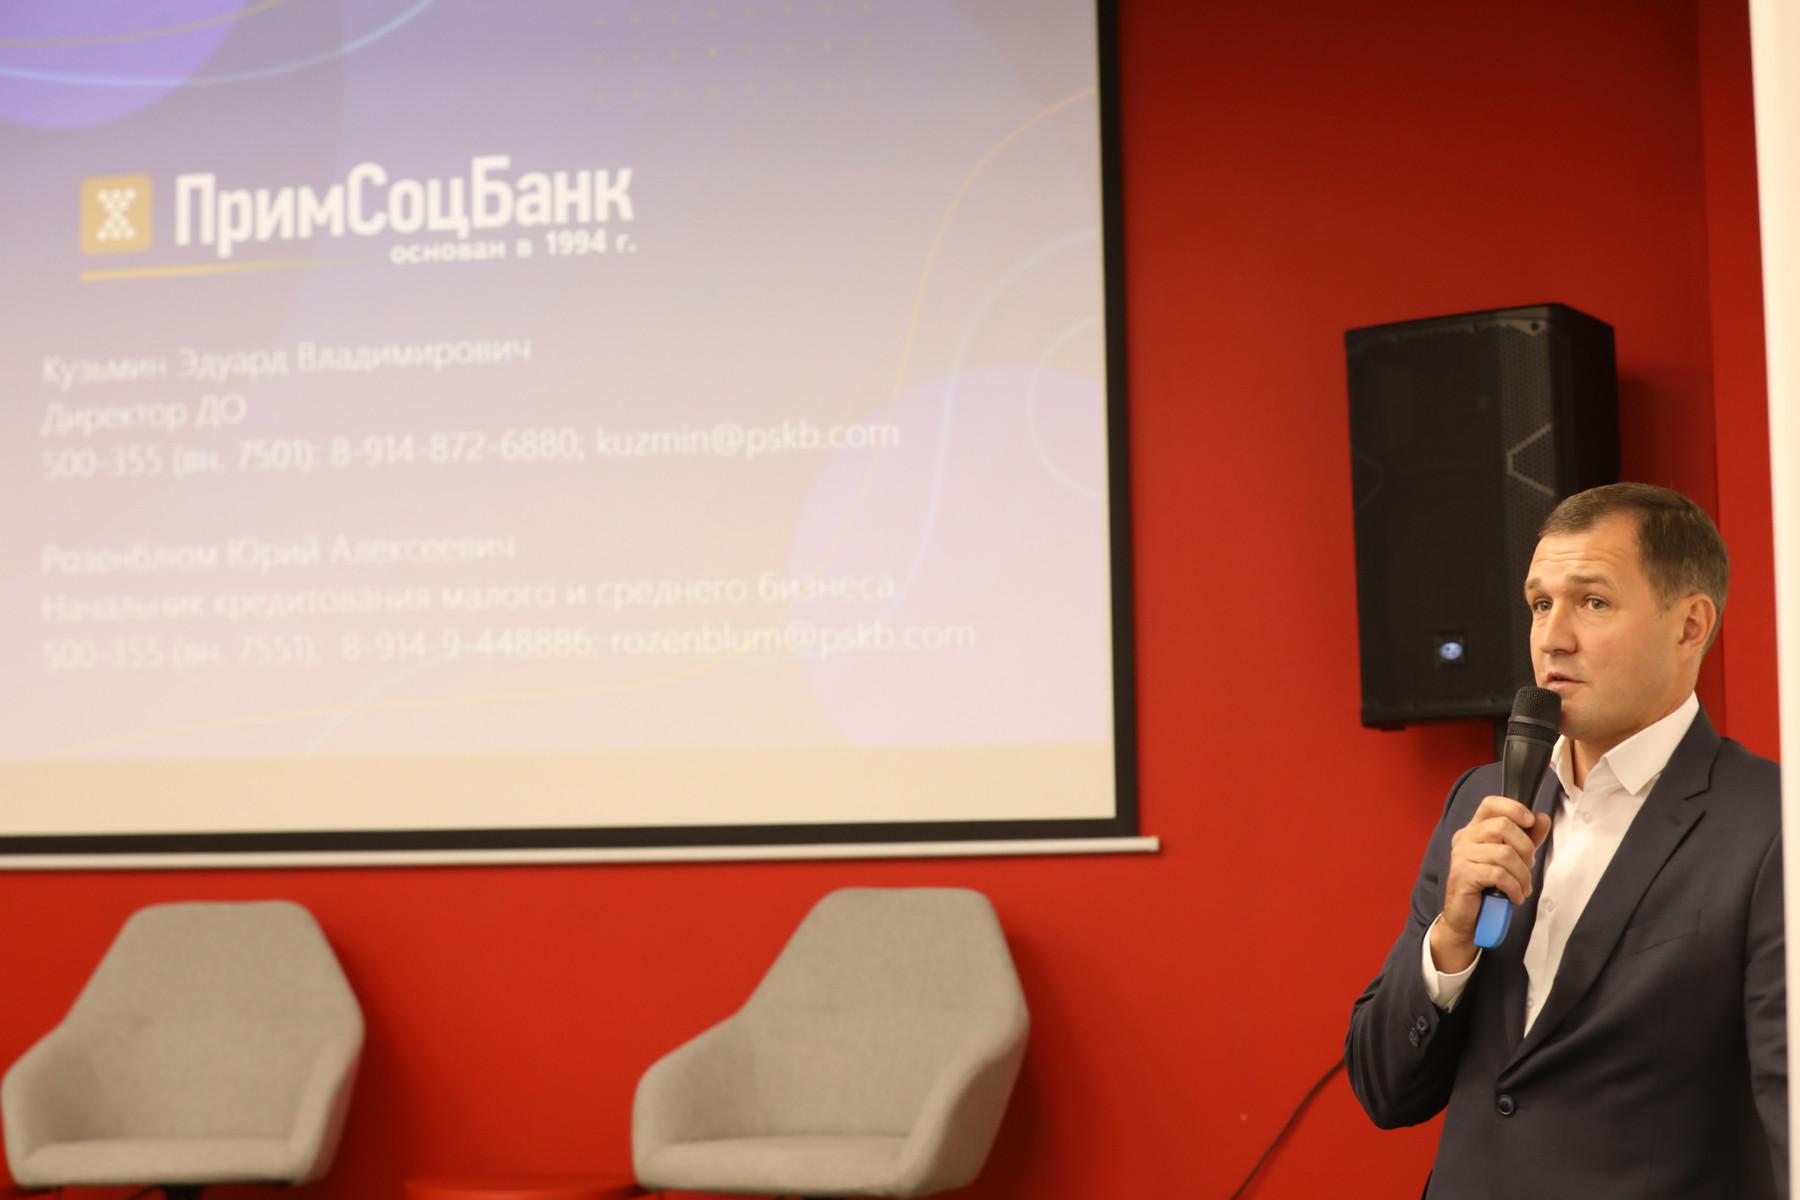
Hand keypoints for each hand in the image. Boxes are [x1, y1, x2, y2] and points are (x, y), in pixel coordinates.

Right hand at [1431, 795, 1549, 972]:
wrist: (1467, 918)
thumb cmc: (1488, 887)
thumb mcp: (1512, 859)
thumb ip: (1527, 838)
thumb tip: (1543, 818)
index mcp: (1474, 829)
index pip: (1491, 804)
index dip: (1513, 808)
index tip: (1530, 822)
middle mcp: (1464, 838)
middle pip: (1503, 827)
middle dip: (1525, 849)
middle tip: (1527, 867)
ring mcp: (1461, 855)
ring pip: (1504, 853)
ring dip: (1522, 875)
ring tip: (1523, 888)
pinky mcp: (1462, 874)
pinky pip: (1498, 874)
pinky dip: (1514, 887)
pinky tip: (1515, 896)